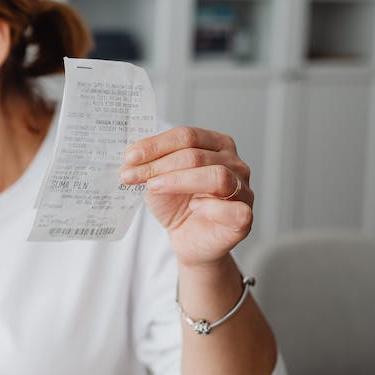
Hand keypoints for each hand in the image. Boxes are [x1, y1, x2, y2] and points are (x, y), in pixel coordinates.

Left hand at [119, 127, 253, 268]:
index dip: (156, 145)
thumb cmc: (177, 204)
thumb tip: (131, 157)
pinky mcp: (244, 218)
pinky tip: (193, 208)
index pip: (187, 136)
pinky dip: (211, 207)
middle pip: (197, 155)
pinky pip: (233, 209)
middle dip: (159, 165)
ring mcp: (243, 190)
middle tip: (131, 175)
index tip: (130, 156)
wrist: (187, 239)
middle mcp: (235, 164)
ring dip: (178, 181)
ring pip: (216, 177)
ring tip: (153, 187)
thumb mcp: (158, 179)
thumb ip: (150, 164)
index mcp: (217, 145)